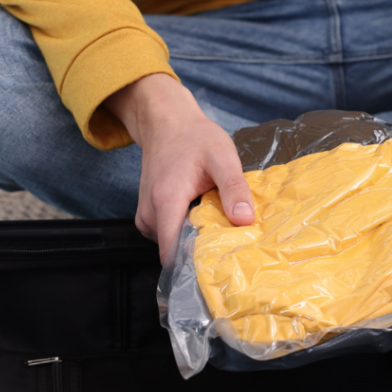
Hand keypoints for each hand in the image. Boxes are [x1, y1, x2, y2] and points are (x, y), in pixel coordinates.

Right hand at [104, 74, 254, 261]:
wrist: (168, 122)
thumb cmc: (195, 138)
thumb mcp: (223, 158)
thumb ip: (234, 188)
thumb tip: (245, 220)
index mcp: (166, 201)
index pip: (172, 253)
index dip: (196, 266)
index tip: (222, 269)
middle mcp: (149, 213)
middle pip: (174, 251)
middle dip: (202, 253)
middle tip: (231, 248)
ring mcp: (146, 216)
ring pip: (172, 244)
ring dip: (195, 241)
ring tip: (219, 228)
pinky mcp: (148, 216)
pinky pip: (168, 235)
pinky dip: (187, 232)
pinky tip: (204, 219)